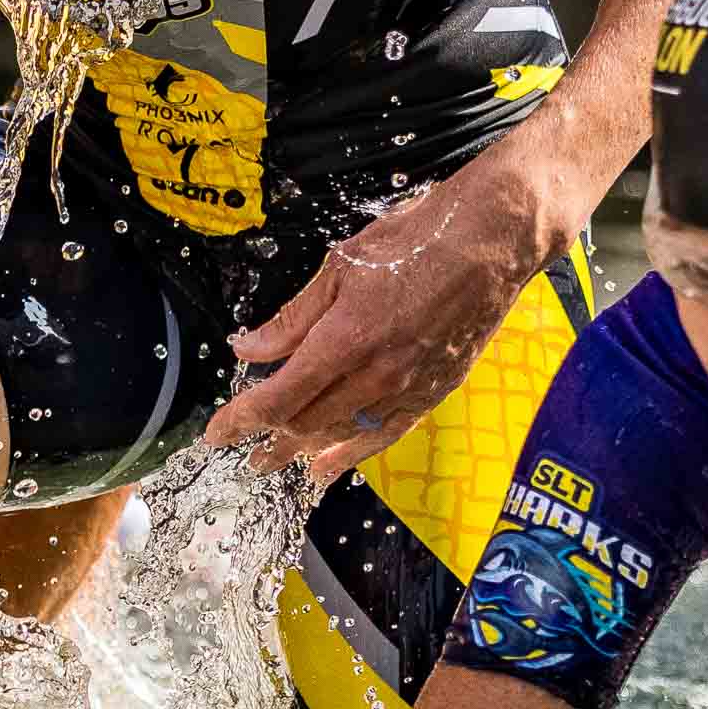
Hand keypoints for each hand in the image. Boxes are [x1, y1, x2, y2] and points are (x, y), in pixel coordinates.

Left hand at [205, 128, 575, 474]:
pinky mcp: (432, 391)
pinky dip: (352, 455)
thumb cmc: (416, 240)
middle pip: (306, 422)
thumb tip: (249, 348)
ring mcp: (406, 388)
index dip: (241, 420)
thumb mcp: (340, 265)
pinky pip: (386, 436)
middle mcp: (374, 374)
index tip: (216, 434)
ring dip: (302, 451)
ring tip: (272, 463)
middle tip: (241, 450)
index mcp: (345, 338)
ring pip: (342, 433)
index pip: (279, 396)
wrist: (491, 242)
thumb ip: (293, 317)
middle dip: (267, 439)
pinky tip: (328, 467)